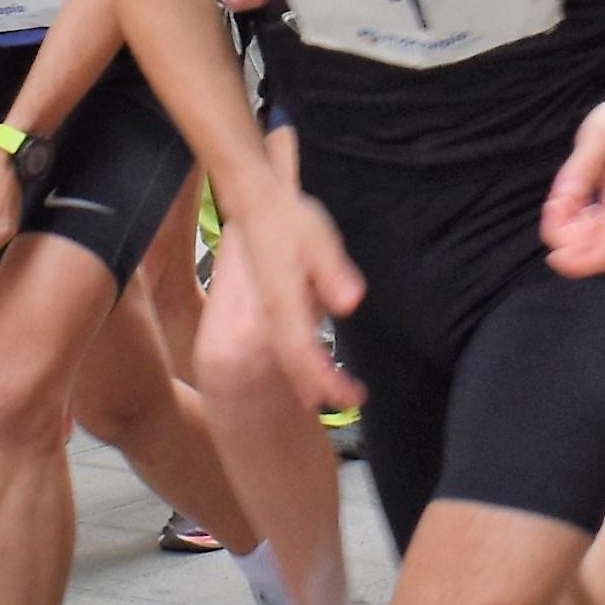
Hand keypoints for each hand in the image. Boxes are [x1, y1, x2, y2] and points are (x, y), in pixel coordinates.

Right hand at [225, 175, 366, 415]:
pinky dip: (301, 359)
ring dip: (311, 375)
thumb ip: (332, 273)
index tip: (348, 397)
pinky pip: (284, 341)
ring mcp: (267, 311)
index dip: (324, 380)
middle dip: (321, 386)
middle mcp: (271, 314)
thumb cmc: (288, 220)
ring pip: (287, 354)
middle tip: (352, 401)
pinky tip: (316, 362)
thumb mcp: (318, 240)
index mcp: (282, 303)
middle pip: (293, 362)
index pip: (302, 353)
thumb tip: (350, 305)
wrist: (251, 203)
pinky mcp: (269, 305)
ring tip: (337, 391)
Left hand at [541, 74, 604, 277]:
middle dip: (572, 240)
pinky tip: (585, 202)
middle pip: (602, 253)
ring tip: (569, 199)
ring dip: (582, 232)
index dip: (575, 262)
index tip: (552, 248)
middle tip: (556, 207)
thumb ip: (577, 174)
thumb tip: (559, 208)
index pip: (604, 256)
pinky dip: (594, 225)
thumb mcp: (597, 136)